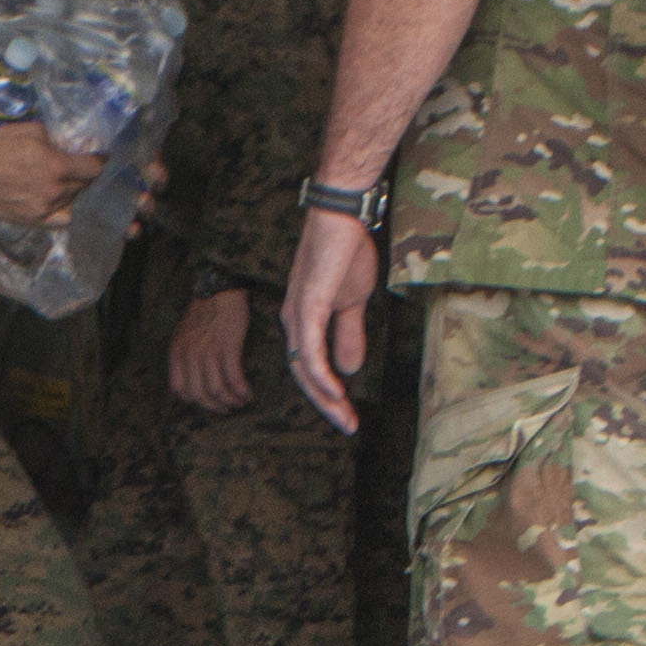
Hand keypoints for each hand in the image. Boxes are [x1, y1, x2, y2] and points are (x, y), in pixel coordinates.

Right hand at [0, 120, 100, 226]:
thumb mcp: (33, 130)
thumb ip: (57, 140)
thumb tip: (72, 146)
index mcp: (57, 166)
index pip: (94, 168)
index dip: (102, 162)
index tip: (103, 159)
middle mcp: (54, 191)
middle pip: (85, 186)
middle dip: (88, 177)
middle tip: (86, 170)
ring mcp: (44, 208)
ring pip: (73, 202)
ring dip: (76, 192)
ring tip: (71, 185)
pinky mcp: (32, 219)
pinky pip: (60, 220)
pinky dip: (67, 212)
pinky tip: (67, 206)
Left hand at [169, 287, 256, 413]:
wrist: (221, 290)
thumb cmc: (205, 311)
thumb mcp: (184, 334)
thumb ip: (185, 356)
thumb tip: (195, 378)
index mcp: (177, 353)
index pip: (179, 389)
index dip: (194, 400)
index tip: (207, 401)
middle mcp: (189, 356)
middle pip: (199, 395)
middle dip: (214, 406)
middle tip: (226, 408)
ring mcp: (208, 353)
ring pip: (217, 390)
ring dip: (231, 401)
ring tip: (240, 402)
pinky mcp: (228, 349)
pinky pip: (234, 379)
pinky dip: (242, 391)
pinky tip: (248, 394)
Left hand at [284, 204, 382, 430]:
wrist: (343, 218)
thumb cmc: (346, 253)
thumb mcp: (353, 302)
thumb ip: (349, 335)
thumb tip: (351, 370)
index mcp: (301, 321)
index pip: (309, 367)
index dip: (327, 394)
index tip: (348, 415)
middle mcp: (292, 322)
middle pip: (303, 375)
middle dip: (327, 404)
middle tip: (348, 426)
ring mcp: (297, 314)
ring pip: (304, 368)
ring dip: (325, 397)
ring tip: (345, 417)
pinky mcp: (307, 306)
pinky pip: (309, 349)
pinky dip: (320, 374)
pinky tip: (336, 392)